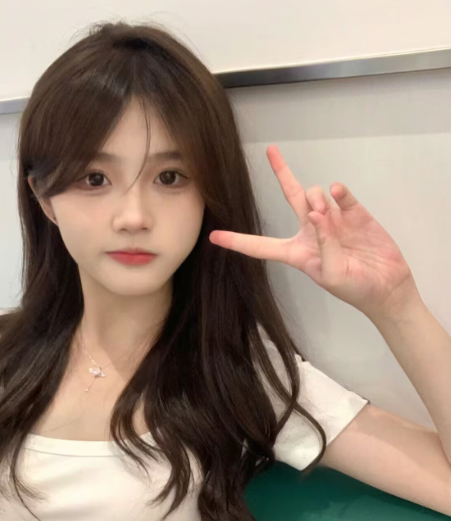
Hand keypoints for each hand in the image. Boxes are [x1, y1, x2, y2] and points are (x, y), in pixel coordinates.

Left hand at [208, 145, 420, 320]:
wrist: (387, 287)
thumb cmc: (355, 288)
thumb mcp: (333, 273)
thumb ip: (323, 245)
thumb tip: (318, 215)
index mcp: (297, 253)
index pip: (261, 246)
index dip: (237, 242)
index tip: (214, 236)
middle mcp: (311, 232)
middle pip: (292, 197)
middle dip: (282, 173)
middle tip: (271, 151)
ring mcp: (333, 220)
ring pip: (315, 194)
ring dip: (317, 198)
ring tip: (327, 214)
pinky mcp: (355, 214)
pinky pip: (342, 195)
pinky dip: (339, 192)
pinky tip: (338, 194)